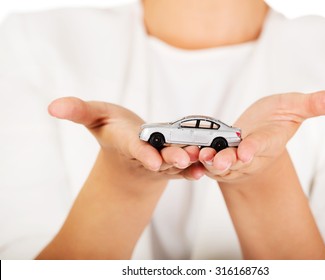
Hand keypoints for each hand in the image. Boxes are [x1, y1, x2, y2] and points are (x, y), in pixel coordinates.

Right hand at [48, 97, 204, 183]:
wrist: (128, 146)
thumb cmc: (111, 128)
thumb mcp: (94, 115)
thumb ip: (78, 110)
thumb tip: (53, 106)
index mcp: (126, 142)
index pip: (134, 148)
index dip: (143, 153)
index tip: (152, 159)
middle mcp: (145, 154)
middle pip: (160, 157)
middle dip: (171, 158)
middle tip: (184, 158)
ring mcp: (162, 160)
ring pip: (177, 162)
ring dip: (190, 161)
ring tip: (203, 157)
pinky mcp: (174, 161)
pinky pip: (187, 166)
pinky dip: (196, 168)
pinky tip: (206, 167)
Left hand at [198, 90, 324, 183]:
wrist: (254, 134)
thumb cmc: (275, 119)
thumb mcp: (294, 106)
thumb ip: (315, 104)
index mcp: (268, 141)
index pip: (262, 145)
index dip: (254, 148)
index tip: (246, 151)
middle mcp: (249, 154)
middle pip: (237, 160)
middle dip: (227, 161)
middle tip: (218, 160)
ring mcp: (230, 159)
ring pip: (218, 164)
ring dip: (208, 162)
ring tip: (198, 156)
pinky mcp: (215, 159)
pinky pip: (203, 162)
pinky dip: (194, 160)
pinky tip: (186, 155)